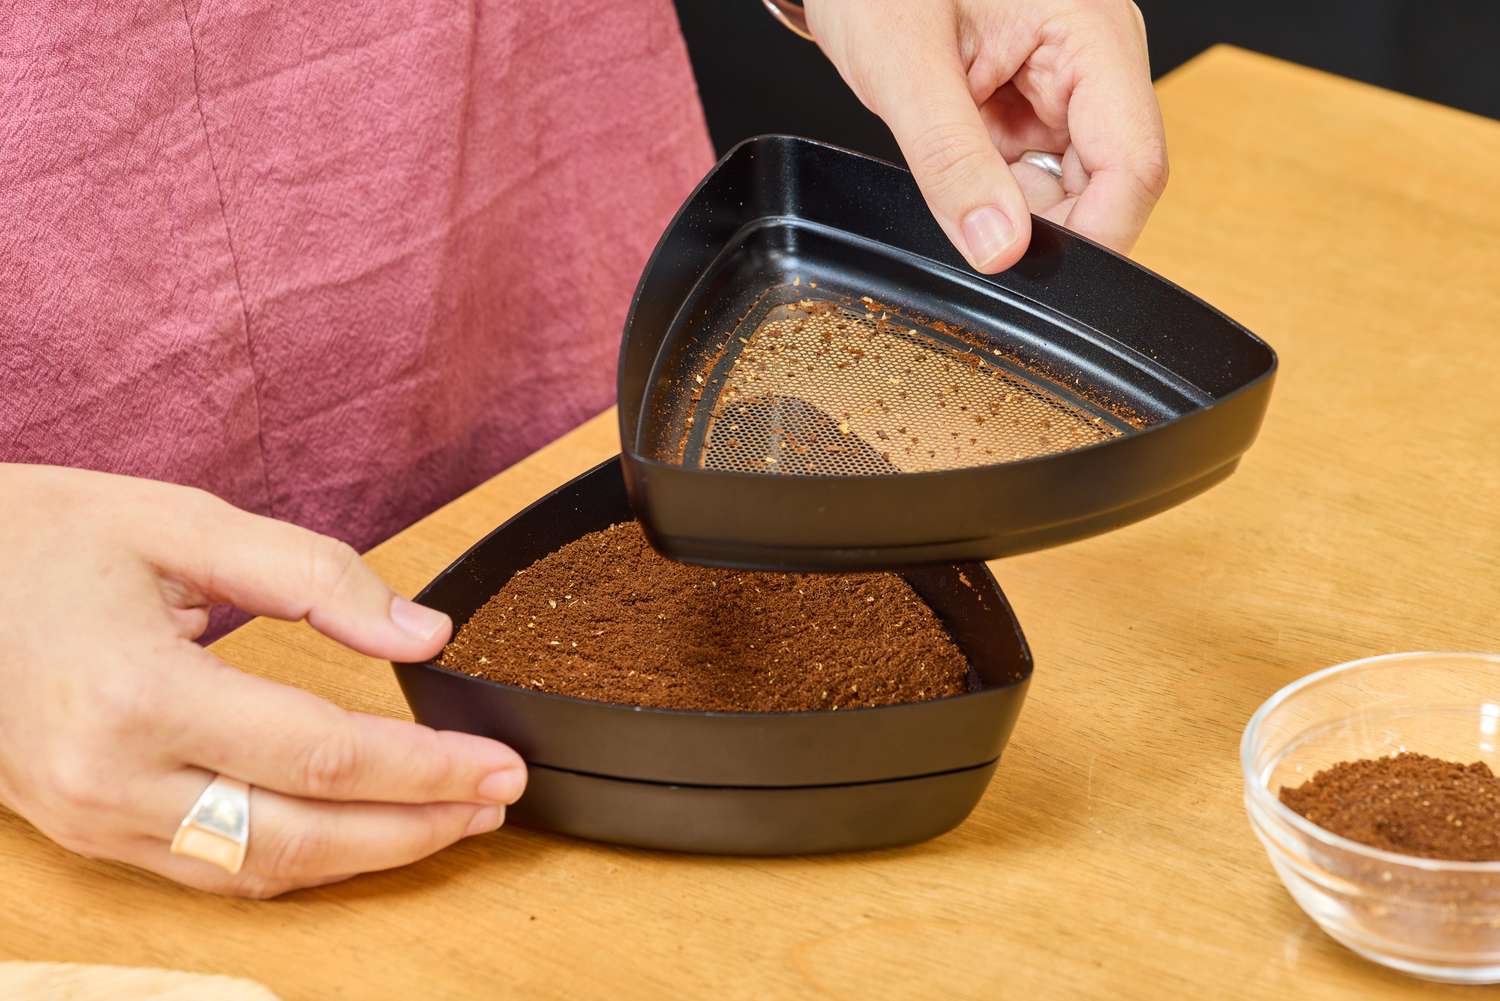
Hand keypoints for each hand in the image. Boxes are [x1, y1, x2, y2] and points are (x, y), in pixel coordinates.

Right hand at [0, 464, 525, 897]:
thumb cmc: (43, 540)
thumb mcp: (183, 522)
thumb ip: (315, 575)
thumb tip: (424, 634)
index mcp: (138, 695)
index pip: (323, 757)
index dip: (426, 768)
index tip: (499, 760)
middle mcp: (112, 780)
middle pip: (302, 836)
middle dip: (416, 826)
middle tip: (498, 797)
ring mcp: (94, 820)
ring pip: (260, 871)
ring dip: (366, 855)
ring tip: (449, 820)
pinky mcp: (89, 832)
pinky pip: (213, 869)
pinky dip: (299, 858)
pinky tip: (358, 832)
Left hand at [806, 0, 1166, 269]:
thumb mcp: (902, 65)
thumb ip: (950, 160)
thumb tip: (997, 248)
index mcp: (1091, 33)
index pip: (1133, 166)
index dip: (1094, 238)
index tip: (1027, 276)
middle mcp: (1094, 59)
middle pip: (1105, 186)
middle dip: (1040, 224)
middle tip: (966, 219)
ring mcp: (1065, 84)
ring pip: (1064, 189)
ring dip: (1008, 204)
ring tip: (947, 159)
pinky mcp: (1032, 103)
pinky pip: (1028, 173)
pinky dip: (989, 188)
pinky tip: (951, 160)